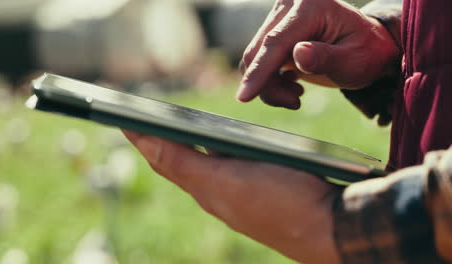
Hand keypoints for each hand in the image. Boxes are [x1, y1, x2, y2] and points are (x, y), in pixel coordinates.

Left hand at [123, 130, 340, 263]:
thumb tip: (147, 143)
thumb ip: (185, 163)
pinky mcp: (260, 192)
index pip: (163, 157)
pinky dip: (211, 153)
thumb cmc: (283, 202)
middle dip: (156, 139)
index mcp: (206, 188)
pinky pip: (224, 169)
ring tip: (168, 130)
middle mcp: (217, 193)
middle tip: (138, 120)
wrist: (332, 229)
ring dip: (181, 146)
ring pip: (200, 165)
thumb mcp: (228, 180)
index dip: (140, 136)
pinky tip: (217, 147)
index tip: (119, 114)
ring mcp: (238, 195)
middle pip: (178, 161)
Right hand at [238, 0, 399, 108]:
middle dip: (268, 84)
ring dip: (269, 85)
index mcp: (311, 6)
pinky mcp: (275, 31)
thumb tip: (298, 54)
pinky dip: (269, 80)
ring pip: (255, 58)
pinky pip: (259, 60)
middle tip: (294, 102)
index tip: (244, 97)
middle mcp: (290, 5)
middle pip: (259, 51)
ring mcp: (280, 17)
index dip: (259, 71)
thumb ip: (327, 57)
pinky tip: (292, 85)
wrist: (366, 47)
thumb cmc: (365, 53)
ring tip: (296, 95)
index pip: (276, 41)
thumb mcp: (354, 60)